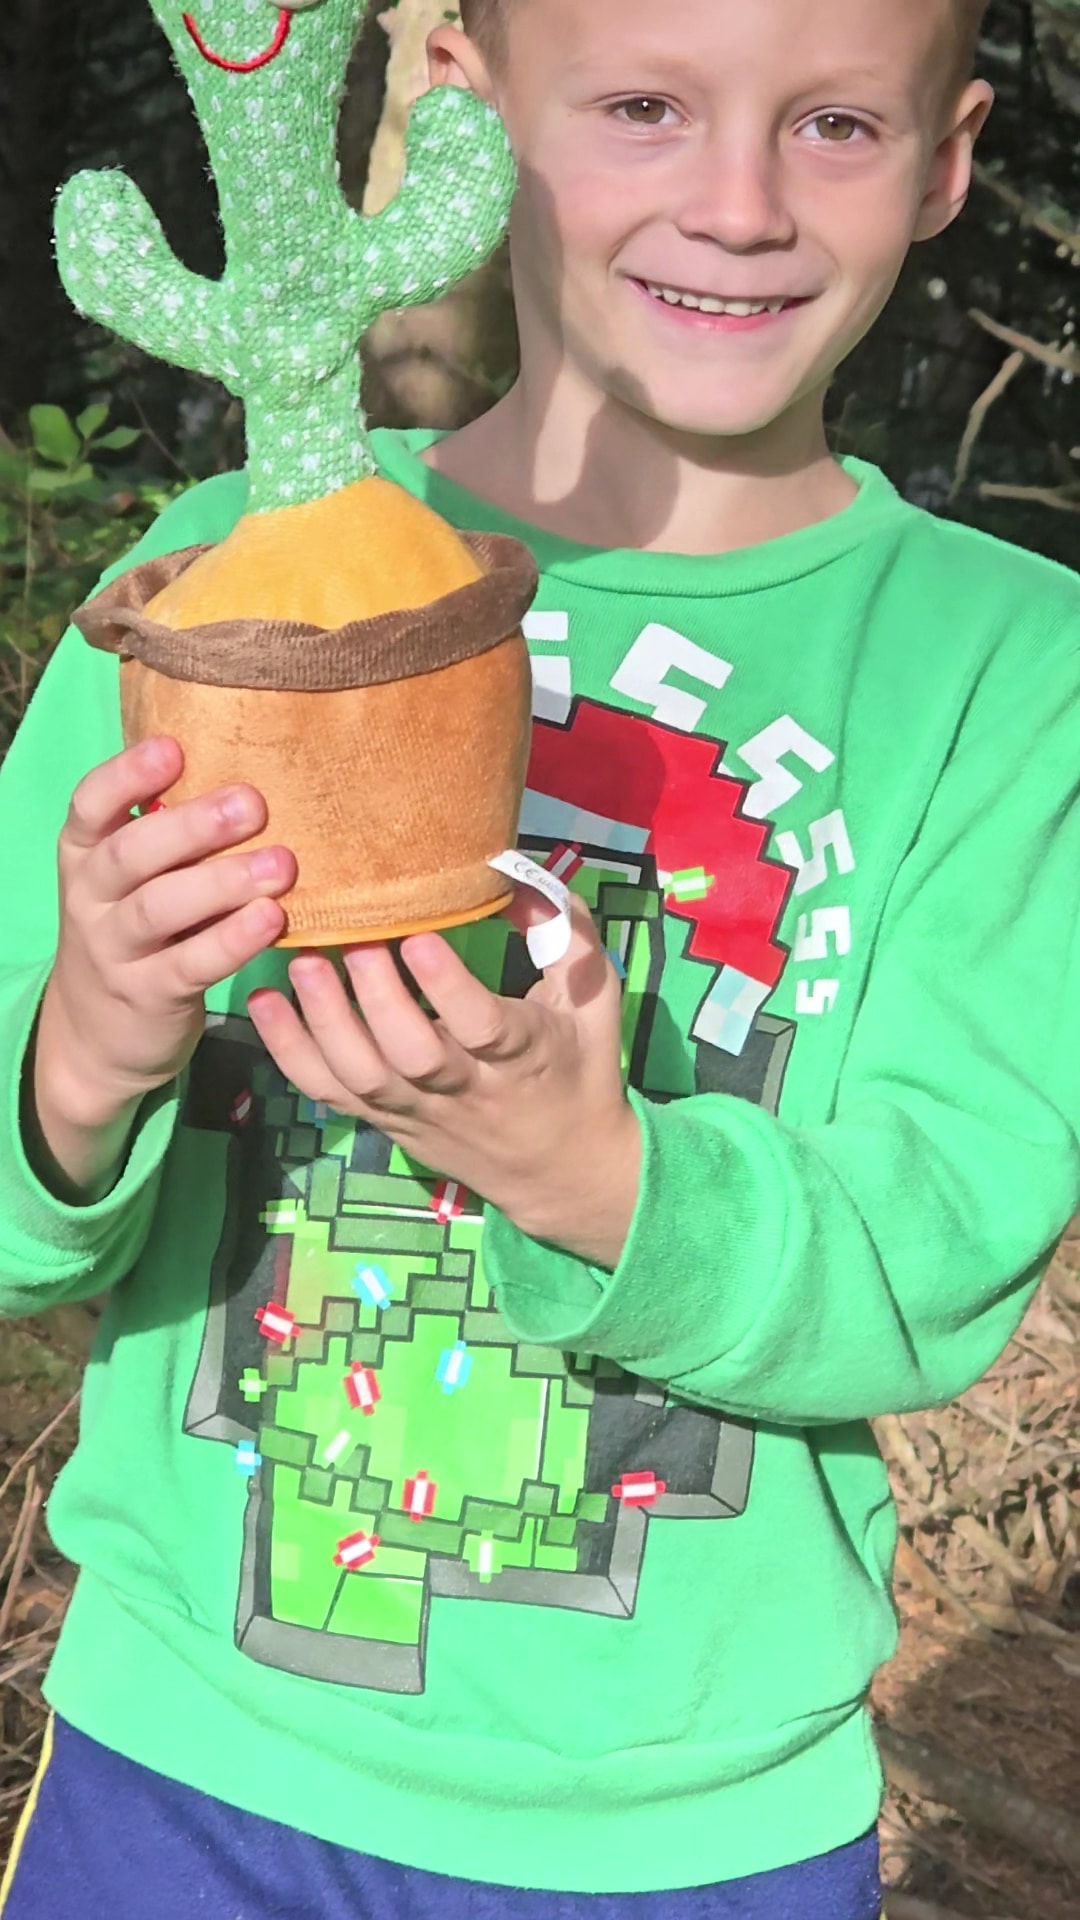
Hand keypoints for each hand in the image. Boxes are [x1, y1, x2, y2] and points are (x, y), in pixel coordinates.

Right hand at [32, 735, 295, 1197]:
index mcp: (86, 852)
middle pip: (131, 854)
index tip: (175, 749)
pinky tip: (272, 919)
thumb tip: (248, 773)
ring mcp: (114, 949)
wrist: (100, 1033)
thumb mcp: (133, 879)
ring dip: (222, 883)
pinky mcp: (148, 994)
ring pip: (160, 909)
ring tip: (280, 864)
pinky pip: (190, 964)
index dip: (129, 776)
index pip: (92, 804)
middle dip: (193, 826)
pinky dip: (232, 940)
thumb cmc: (138, 930)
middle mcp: (91, 897)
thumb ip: (169, 833)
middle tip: (254, 804)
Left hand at [248, 895, 641, 1269]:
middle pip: (412, 1055)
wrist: (560, 1173)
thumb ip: (566, 937)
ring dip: (324, 1021)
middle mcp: (466, 1089)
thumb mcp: (593, 1004)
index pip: (482, 1026)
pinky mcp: (387, 1121)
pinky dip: (290, 1052)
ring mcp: (419, 1110)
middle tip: (352, 939)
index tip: (419, 937)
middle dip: (376, 998)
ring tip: (300, 963)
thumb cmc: (579, 1072)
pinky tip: (263, 1004)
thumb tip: (517, 874)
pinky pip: (331, 1093)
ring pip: (362, 1078)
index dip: (447, 986)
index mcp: (524, 1055)